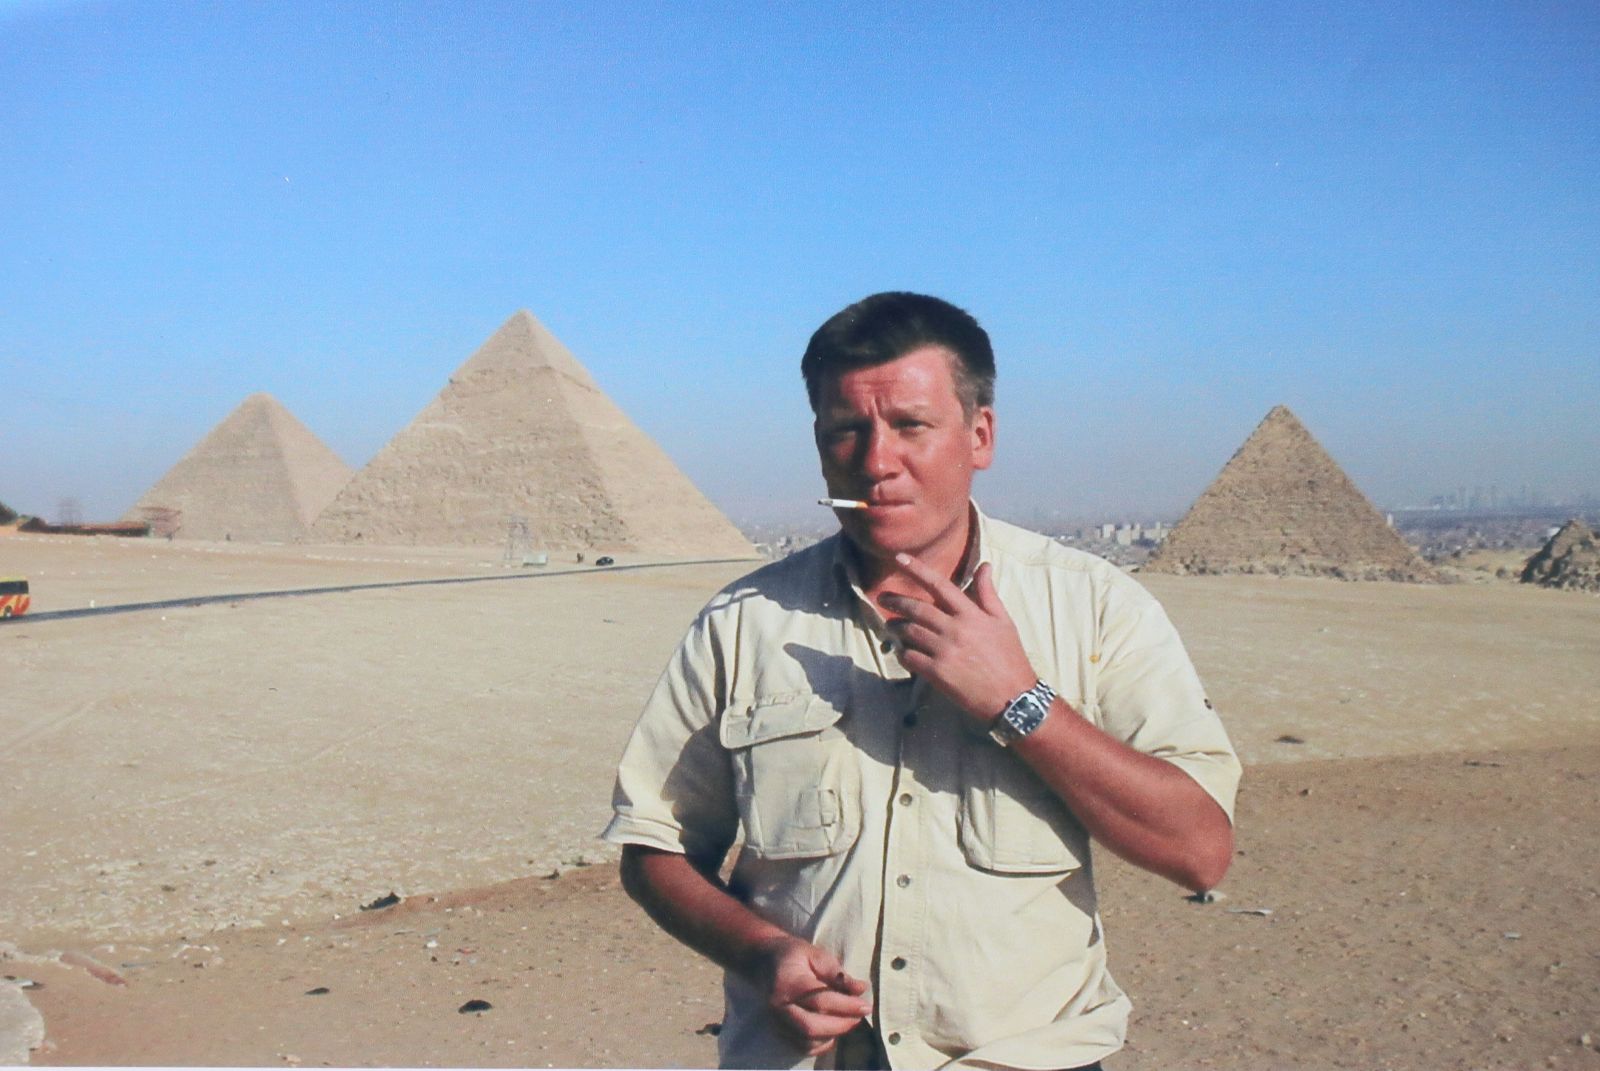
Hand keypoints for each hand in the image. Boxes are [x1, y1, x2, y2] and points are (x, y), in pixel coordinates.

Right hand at [755, 935, 872, 1056]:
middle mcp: (779, 1007)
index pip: (819, 1000)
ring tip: (848, 1020)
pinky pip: (802, 1047)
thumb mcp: (816, 955)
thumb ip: (837, 973)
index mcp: (788, 983)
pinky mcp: (779, 1031)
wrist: (764, 962)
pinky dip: (821, 1044)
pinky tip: (833, 1031)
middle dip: (841, 1025)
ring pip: (807, 1041)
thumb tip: (861, 989)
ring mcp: (776, 1022)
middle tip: (859, 1016)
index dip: (846, 1006)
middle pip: (811, 1027)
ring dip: (833, 1035)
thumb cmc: (794, 956)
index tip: (866, 1006)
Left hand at [880, 555, 1037, 725]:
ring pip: (910, 632)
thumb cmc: (1009, 657)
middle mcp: (955, 629)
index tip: (899, 558)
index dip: (917, 569)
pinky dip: (903, 653)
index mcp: (971, 614)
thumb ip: (987, 593)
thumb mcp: (1003, 621)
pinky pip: (910, 658)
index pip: (939, 585)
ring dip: (897, 627)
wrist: (1013, 697)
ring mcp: (945, 651)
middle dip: (896, 601)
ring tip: (892, 626)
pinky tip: (903, 652)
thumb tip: (984, 565)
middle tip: (882, 598)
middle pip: (917, 608)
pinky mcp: (937, 673)